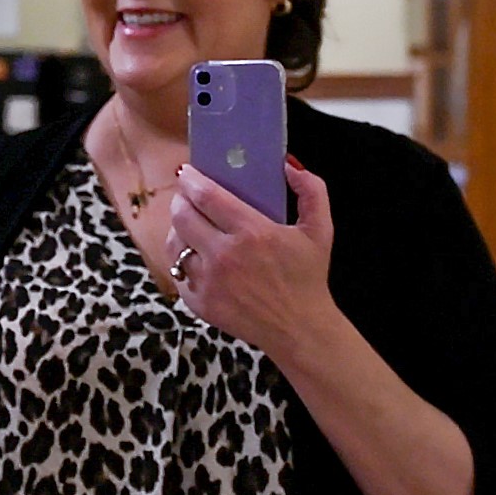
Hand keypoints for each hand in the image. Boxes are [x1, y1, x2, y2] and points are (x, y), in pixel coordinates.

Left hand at [166, 158, 336, 362]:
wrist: (299, 329)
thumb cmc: (307, 278)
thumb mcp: (320, 230)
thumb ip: (312, 191)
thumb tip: (287, 164)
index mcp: (252, 233)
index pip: (207, 196)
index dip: (191, 179)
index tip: (186, 172)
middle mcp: (224, 256)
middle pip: (182, 216)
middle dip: (180, 200)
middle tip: (185, 195)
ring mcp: (208, 281)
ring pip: (175, 243)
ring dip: (177, 228)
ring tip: (188, 223)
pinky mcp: (199, 302)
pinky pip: (177, 271)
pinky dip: (181, 258)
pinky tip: (191, 253)